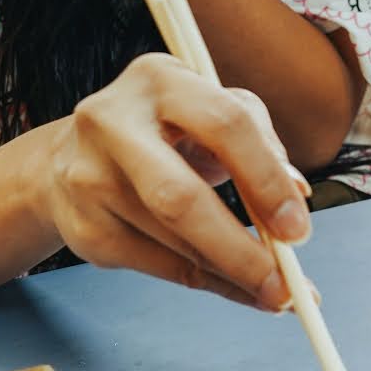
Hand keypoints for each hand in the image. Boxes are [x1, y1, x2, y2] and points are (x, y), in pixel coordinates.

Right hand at [33, 56, 312, 309]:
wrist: (73, 157)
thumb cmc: (163, 131)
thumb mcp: (210, 111)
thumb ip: (259, 140)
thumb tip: (296, 192)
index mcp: (158, 79)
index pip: (224, 124)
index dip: (266, 179)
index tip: (297, 228)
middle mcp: (112, 122)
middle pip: (180, 198)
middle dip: (238, 250)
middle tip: (283, 284)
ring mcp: (89, 178)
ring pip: (172, 242)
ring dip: (230, 275)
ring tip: (272, 291)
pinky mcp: (83, 228)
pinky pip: (157, 267)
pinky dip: (204, 282)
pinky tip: (232, 286)